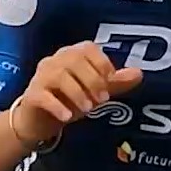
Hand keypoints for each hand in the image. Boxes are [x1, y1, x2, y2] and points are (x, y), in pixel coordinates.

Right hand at [14, 42, 141, 145]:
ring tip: (88, 110)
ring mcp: (41, 75)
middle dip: (92, 80)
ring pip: (59, 76)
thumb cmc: (71, 100)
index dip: (102, 65)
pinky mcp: (31, 94)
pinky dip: (57, 105)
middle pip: (74, 60)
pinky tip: (67, 117)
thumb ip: (116, 82)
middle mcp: (56, 60)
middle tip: (103, 100)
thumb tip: (139, 73)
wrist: (41, 121)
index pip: (89, 49)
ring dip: (77, 93)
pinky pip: (43, 95)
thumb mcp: (96, 92)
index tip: (110, 83)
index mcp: (73, 54)